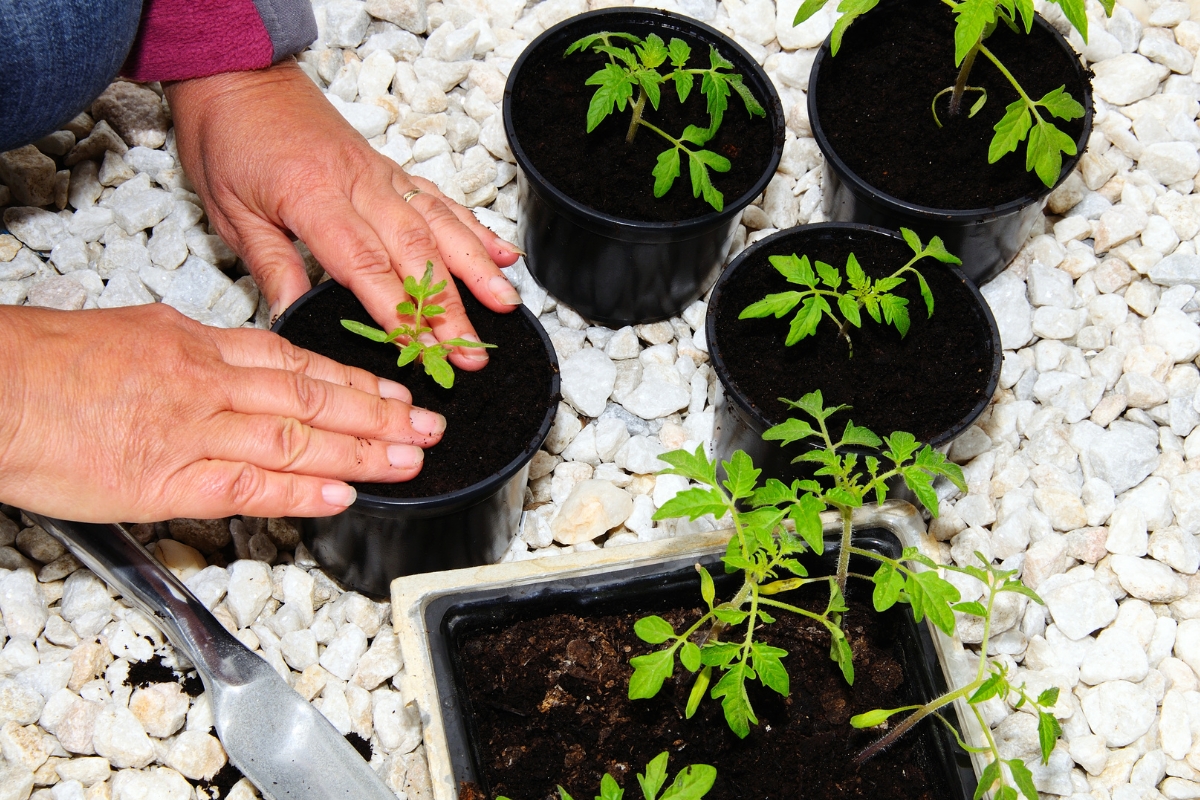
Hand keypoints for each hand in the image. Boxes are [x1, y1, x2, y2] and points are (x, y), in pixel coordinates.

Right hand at [0, 304, 445, 521]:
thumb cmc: (47, 362)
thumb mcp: (135, 332)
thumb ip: (192, 352)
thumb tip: (228, 363)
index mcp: (199, 345)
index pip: (296, 362)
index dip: (353, 378)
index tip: (392, 390)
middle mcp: (209, 382)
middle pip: (313, 397)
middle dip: (380, 413)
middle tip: (429, 425)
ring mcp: (194, 430)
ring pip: (297, 437)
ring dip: (362, 450)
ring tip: (410, 458)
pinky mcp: (168, 478)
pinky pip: (250, 484)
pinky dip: (301, 489)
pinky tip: (341, 494)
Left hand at [164, 59, 521, 371]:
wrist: (237, 75)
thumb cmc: (228, 139)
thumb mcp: (230, 212)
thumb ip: (270, 267)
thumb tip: (292, 321)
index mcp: (313, 196)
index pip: (365, 265)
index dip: (399, 311)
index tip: (423, 348)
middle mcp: (358, 183)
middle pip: (416, 252)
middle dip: (450, 307)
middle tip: (472, 351)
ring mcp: (381, 175)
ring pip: (440, 224)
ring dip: (477, 269)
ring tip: (507, 304)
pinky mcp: (390, 169)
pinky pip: (440, 200)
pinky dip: (475, 228)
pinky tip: (502, 253)